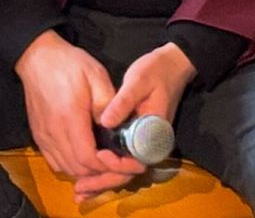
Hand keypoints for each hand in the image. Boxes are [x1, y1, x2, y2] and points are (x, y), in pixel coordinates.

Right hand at [15, 32, 144, 198]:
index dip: (106, 165)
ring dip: (85, 171)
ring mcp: (43, 137)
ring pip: (65, 168)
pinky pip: (55, 161)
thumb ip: (108, 104)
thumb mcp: (96, 77)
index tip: (121, 159)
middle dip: (100, 171)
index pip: (87, 158)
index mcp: (70, 118)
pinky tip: (84, 157)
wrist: (38, 58)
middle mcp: (53, 133)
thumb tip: (116, 128)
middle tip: (117, 162)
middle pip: (77, 168)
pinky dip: (71, 165)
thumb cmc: (69, 65)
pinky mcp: (39, 136)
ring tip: (103, 161)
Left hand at [75, 43, 194, 200]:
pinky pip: (123, 158)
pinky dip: (107, 169)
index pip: (135, 160)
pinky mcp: (138, 137)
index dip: (115, 165)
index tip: (98, 156)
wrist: (174, 64)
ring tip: (81, 189)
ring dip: (103, 180)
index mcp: (154, 132)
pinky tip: (89, 174)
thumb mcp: (138, 81)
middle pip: (128, 171)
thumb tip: (104, 122)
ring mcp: (145, 141)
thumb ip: (123, 102)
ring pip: (125, 168)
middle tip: (80, 188)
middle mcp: (151, 142)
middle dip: (104, 181)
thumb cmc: (157, 71)